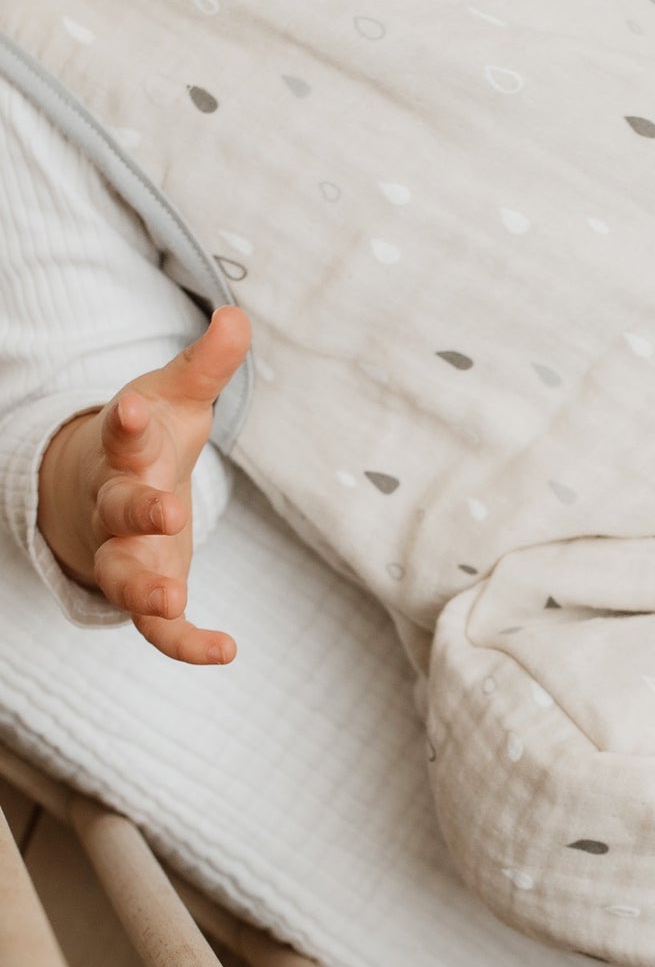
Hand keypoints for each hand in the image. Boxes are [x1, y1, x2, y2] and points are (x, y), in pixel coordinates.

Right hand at [37, 306, 252, 665]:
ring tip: (171, 600)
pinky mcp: (148, 592)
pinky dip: (184, 643)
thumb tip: (237, 314)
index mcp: (125, 452)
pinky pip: (157, 630)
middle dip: (140, 511)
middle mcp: (116, 506)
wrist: (104, 492)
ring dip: (144, 589)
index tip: (127, 406)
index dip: (124, 423)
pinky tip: (226, 652)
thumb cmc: (148, 440)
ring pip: (124, 576)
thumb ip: (207, 364)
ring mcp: (128, 554)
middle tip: (167, 511)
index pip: (121, 436)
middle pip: (118, 510)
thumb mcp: (176, 397)